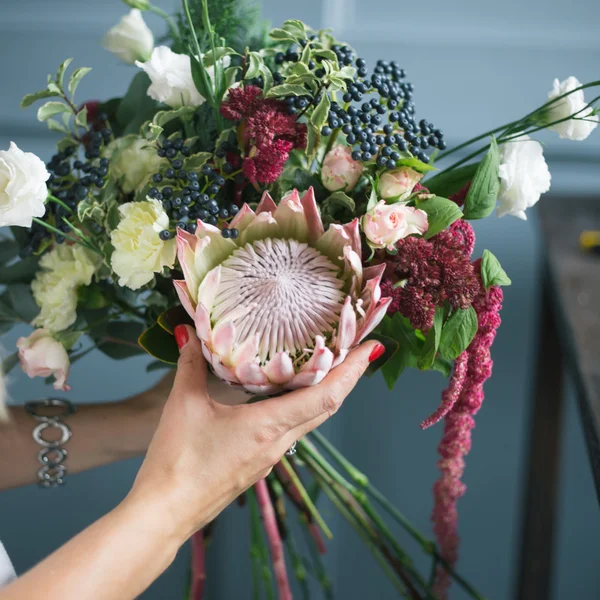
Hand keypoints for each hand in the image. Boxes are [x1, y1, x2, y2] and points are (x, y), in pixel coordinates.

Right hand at [127, 325, 381, 540]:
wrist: (165, 514)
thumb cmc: (177, 461)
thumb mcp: (184, 404)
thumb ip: (191, 365)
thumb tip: (190, 332)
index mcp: (269, 426)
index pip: (326, 395)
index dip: (353, 370)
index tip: (372, 347)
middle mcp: (279, 442)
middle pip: (327, 406)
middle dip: (349, 377)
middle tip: (360, 348)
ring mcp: (270, 456)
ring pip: (311, 419)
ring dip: (327, 392)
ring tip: (331, 365)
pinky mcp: (258, 463)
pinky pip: (291, 430)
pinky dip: (302, 407)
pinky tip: (290, 395)